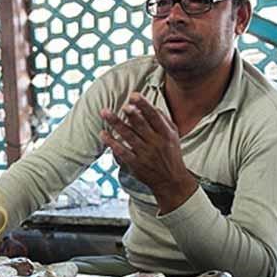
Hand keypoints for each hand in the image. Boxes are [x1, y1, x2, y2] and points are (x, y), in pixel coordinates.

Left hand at [100, 92, 197, 213]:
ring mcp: (145, 154)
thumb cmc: (171, 154)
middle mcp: (155, 143)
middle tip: (121, 104)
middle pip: (141, 125)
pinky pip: (122, 152)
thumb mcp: (173, 136)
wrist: (172, 181)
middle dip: (131, 114)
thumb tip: (151, 105)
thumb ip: (163, 120)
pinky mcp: (136, 164)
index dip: (144, 105)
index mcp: (165, 133)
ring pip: (129, 136)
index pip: (154, 116)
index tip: (134, 95)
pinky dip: (112, 143)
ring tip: (105, 112)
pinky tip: (103, 134)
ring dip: (116, 123)